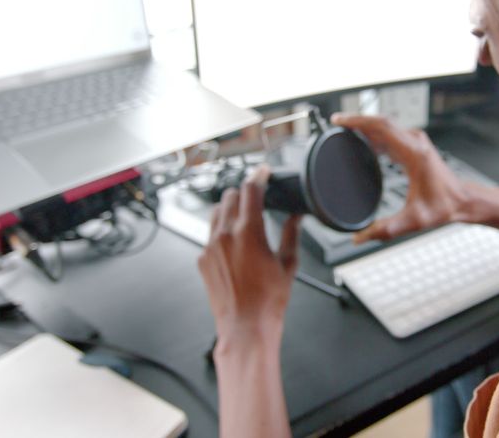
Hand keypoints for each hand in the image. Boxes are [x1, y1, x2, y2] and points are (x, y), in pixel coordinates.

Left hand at [198, 165, 301, 351]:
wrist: (245, 327)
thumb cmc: (267, 301)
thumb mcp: (288, 264)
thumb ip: (292, 234)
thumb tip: (296, 217)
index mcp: (249, 232)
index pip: (251, 190)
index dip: (259, 176)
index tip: (263, 172)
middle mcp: (225, 236)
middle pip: (229, 196)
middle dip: (244, 192)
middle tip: (256, 196)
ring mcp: (210, 247)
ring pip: (216, 212)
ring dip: (230, 208)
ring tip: (244, 217)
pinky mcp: (202, 260)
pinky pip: (210, 234)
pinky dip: (221, 230)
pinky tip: (234, 242)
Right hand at [331, 114, 470, 243]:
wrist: (463, 201)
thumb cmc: (444, 206)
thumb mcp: (413, 221)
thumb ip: (384, 230)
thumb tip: (358, 238)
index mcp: (413, 153)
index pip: (382, 126)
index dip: (358, 121)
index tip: (339, 121)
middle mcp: (415, 143)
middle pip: (381, 122)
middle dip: (356, 120)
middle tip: (335, 124)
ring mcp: (416, 143)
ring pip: (385, 126)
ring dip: (365, 126)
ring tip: (344, 131)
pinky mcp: (415, 147)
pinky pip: (391, 133)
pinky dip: (375, 134)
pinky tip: (363, 141)